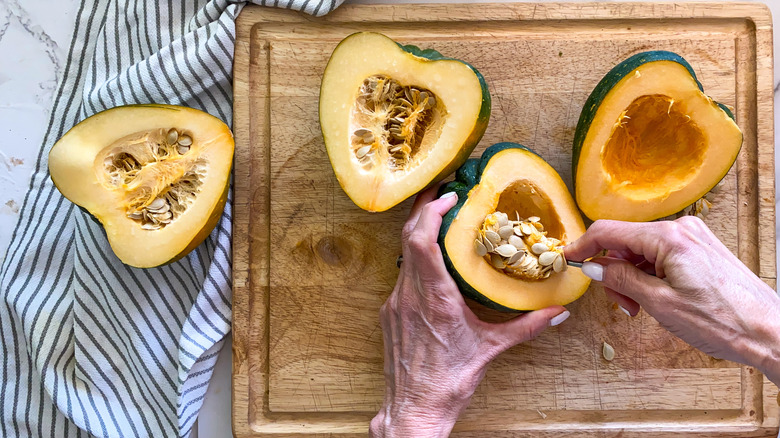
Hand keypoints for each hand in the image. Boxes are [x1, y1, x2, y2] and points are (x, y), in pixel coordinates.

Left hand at [370, 186, 569, 437]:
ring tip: (438, 216)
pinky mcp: (389, 313)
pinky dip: (415, 257)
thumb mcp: (491, 349)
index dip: (431, 213)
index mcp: (435, 299)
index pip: (422, 242)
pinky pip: (401, 274)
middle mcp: (409, 296)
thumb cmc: (450, 381)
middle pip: (408, 239)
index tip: (448, 196)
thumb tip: (558, 312)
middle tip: (441, 190)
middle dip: (422, 209)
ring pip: (402, 255)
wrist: (413, 408)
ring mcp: (395, 303)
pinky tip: (431, 257)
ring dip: (418, 231)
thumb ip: (527, 327)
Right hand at [565, 217, 779, 384]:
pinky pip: (662, 255)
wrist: (770, 333)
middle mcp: (682, 229)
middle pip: (626, 242)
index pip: (609, 231)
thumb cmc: (723, 321)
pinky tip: (656, 298)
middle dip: (614, 271)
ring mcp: (694, 238)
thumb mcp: (659, 303)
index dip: (583, 246)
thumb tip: (595, 267)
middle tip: (621, 303)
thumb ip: (622, 280)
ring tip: (641, 307)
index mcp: (669, 237)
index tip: (567, 259)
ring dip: (633, 277)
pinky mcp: (701, 250)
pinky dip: (651, 275)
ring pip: (643, 250)